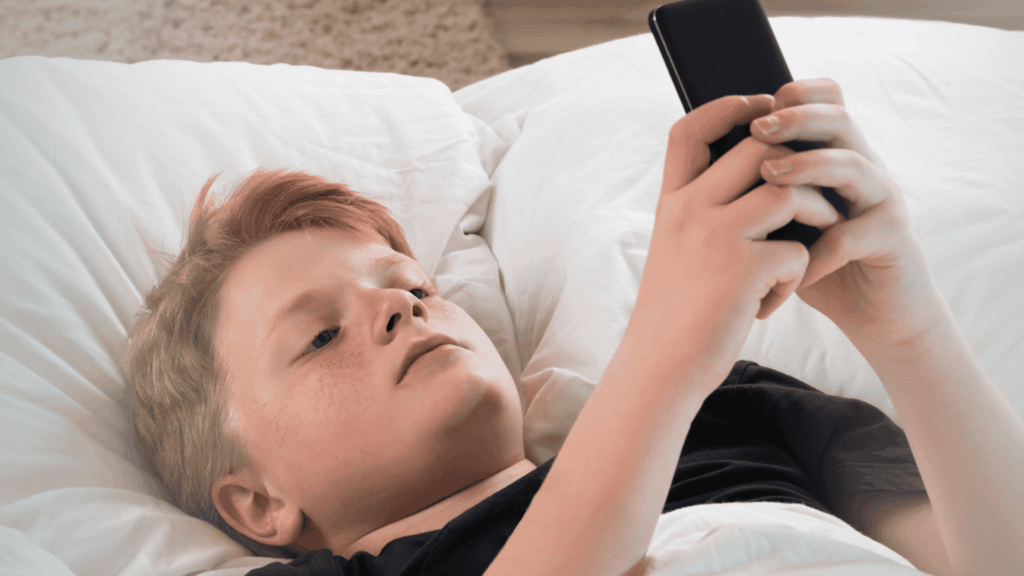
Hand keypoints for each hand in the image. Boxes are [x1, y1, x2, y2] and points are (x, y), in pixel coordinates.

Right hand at [628, 94, 840, 387]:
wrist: (661, 366)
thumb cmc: (674, 311)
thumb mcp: (675, 250)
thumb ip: (701, 212)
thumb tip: (755, 176)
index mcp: (671, 203)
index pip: (688, 130)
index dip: (727, 108)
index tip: (759, 106)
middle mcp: (689, 211)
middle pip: (757, 148)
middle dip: (795, 163)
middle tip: (811, 190)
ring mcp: (716, 237)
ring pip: (788, 192)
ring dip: (811, 216)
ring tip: (806, 246)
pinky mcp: (744, 270)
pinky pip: (798, 249)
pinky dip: (797, 275)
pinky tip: (772, 301)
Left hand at [749, 78, 942, 348]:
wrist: (871, 311)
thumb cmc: (817, 261)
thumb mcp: (782, 221)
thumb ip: (758, 192)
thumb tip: (701, 165)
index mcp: (834, 155)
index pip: (825, 100)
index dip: (794, 93)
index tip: (751, 106)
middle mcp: (862, 168)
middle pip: (838, 119)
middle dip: (795, 118)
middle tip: (756, 129)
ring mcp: (881, 200)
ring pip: (852, 166)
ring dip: (808, 168)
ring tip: (769, 177)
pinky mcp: (892, 238)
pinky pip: (853, 235)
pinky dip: (817, 252)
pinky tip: (790, 268)